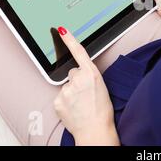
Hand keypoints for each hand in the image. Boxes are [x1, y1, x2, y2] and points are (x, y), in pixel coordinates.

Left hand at [53, 26, 119, 145]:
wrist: (95, 130)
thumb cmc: (102, 111)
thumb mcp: (101, 87)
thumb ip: (88, 76)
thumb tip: (77, 75)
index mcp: (92, 73)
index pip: (78, 52)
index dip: (69, 39)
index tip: (61, 30)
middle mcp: (78, 79)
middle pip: (73, 73)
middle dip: (77, 81)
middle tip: (85, 94)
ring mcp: (66, 90)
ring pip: (66, 85)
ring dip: (71, 92)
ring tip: (81, 104)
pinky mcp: (58, 101)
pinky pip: (60, 97)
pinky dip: (65, 102)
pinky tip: (73, 109)